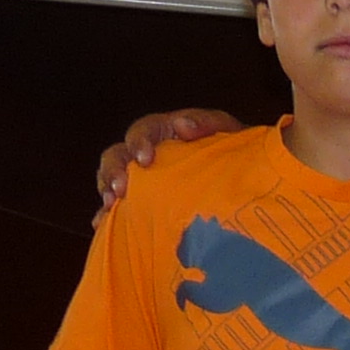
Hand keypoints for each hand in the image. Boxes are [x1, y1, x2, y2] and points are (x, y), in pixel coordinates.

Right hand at [94, 108, 240, 218]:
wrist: (247, 180)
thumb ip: (207, 123)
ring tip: (110, 207)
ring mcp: (141, 181)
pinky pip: (117, 210)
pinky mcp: (141, 205)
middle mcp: (146, 155)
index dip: (139, 142)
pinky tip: (102, 226)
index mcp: (164, 133)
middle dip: (113, 170)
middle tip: (119, 189)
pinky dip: (107, 218)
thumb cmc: (233, 152)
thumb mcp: (225, 131)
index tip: (145, 159)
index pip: (143, 131)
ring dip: (106, 191)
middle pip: (118, 155)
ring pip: (110, 180)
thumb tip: (182, 125)